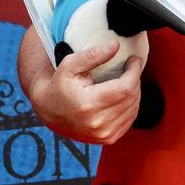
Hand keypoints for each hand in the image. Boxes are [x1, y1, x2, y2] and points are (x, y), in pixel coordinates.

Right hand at [29, 41, 146, 143]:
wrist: (49, 111)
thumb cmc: (59, 84)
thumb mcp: (70, 65)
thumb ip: (92, 55)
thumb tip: (115, 45)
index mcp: (88, 104)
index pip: (125, 88)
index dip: (134, 71)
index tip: (134, 60)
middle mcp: (97, 123)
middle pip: (131, 98)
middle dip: (135, 79)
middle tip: (131, 67)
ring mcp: (103, 134)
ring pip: (133, 109)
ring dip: (134, 92)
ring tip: (127, 79)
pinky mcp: (107, 139)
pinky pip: (129, 120)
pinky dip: (131, 106)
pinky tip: (123, 96)